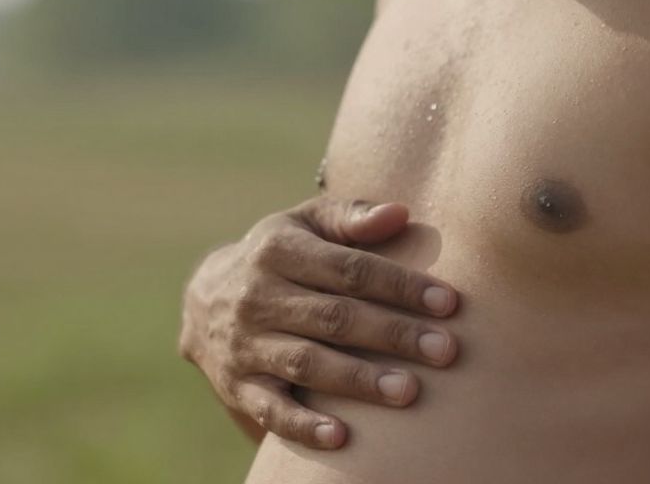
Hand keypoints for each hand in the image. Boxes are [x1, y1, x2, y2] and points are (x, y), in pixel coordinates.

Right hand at [178, 196, 459, 449]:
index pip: (349, 268)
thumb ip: (351, 216)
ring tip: (409, 391)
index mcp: (279, 250)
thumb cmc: (279, 255)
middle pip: (335, 317)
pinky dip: (302, 426)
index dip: (400, 286)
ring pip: (307, 363)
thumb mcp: (305, 223)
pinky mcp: (238, 385)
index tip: (448, 303)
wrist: (201, 299)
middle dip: (393, 334)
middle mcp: (259, 296)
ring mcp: (246, 343)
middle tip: (446, 351)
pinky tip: (341, 437)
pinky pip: (270, 409)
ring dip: (359, 380)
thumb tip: (400, 214)